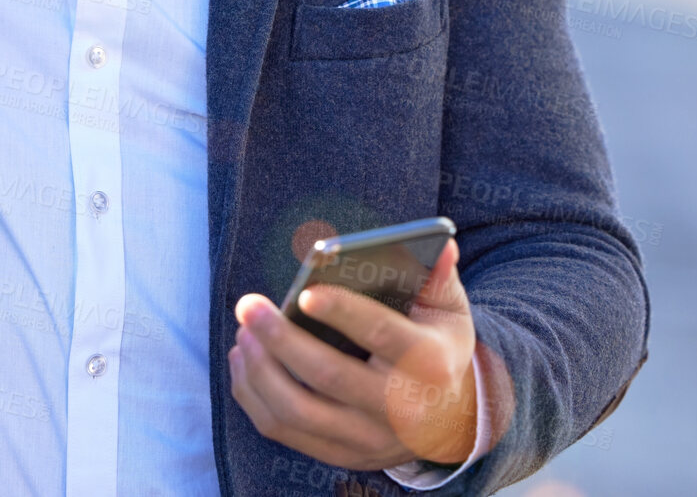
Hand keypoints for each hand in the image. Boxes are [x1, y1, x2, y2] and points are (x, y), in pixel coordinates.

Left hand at [228, 239, 482, 470]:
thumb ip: (438, 276)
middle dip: (281, 338)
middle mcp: (399, 410)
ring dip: (259, 369)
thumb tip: (441, 242)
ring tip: (244, 331)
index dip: (342, 313)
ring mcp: (368, 439)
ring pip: (297, 411)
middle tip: (248, 305)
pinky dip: (253, 395)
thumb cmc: (438, 349)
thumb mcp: (448, 312)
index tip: (303, 293)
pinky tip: (244, 360)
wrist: (453, 420)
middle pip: (328, 376)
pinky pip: (284, 431)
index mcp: (429, 364)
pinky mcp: (341, 455)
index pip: (381, 335)